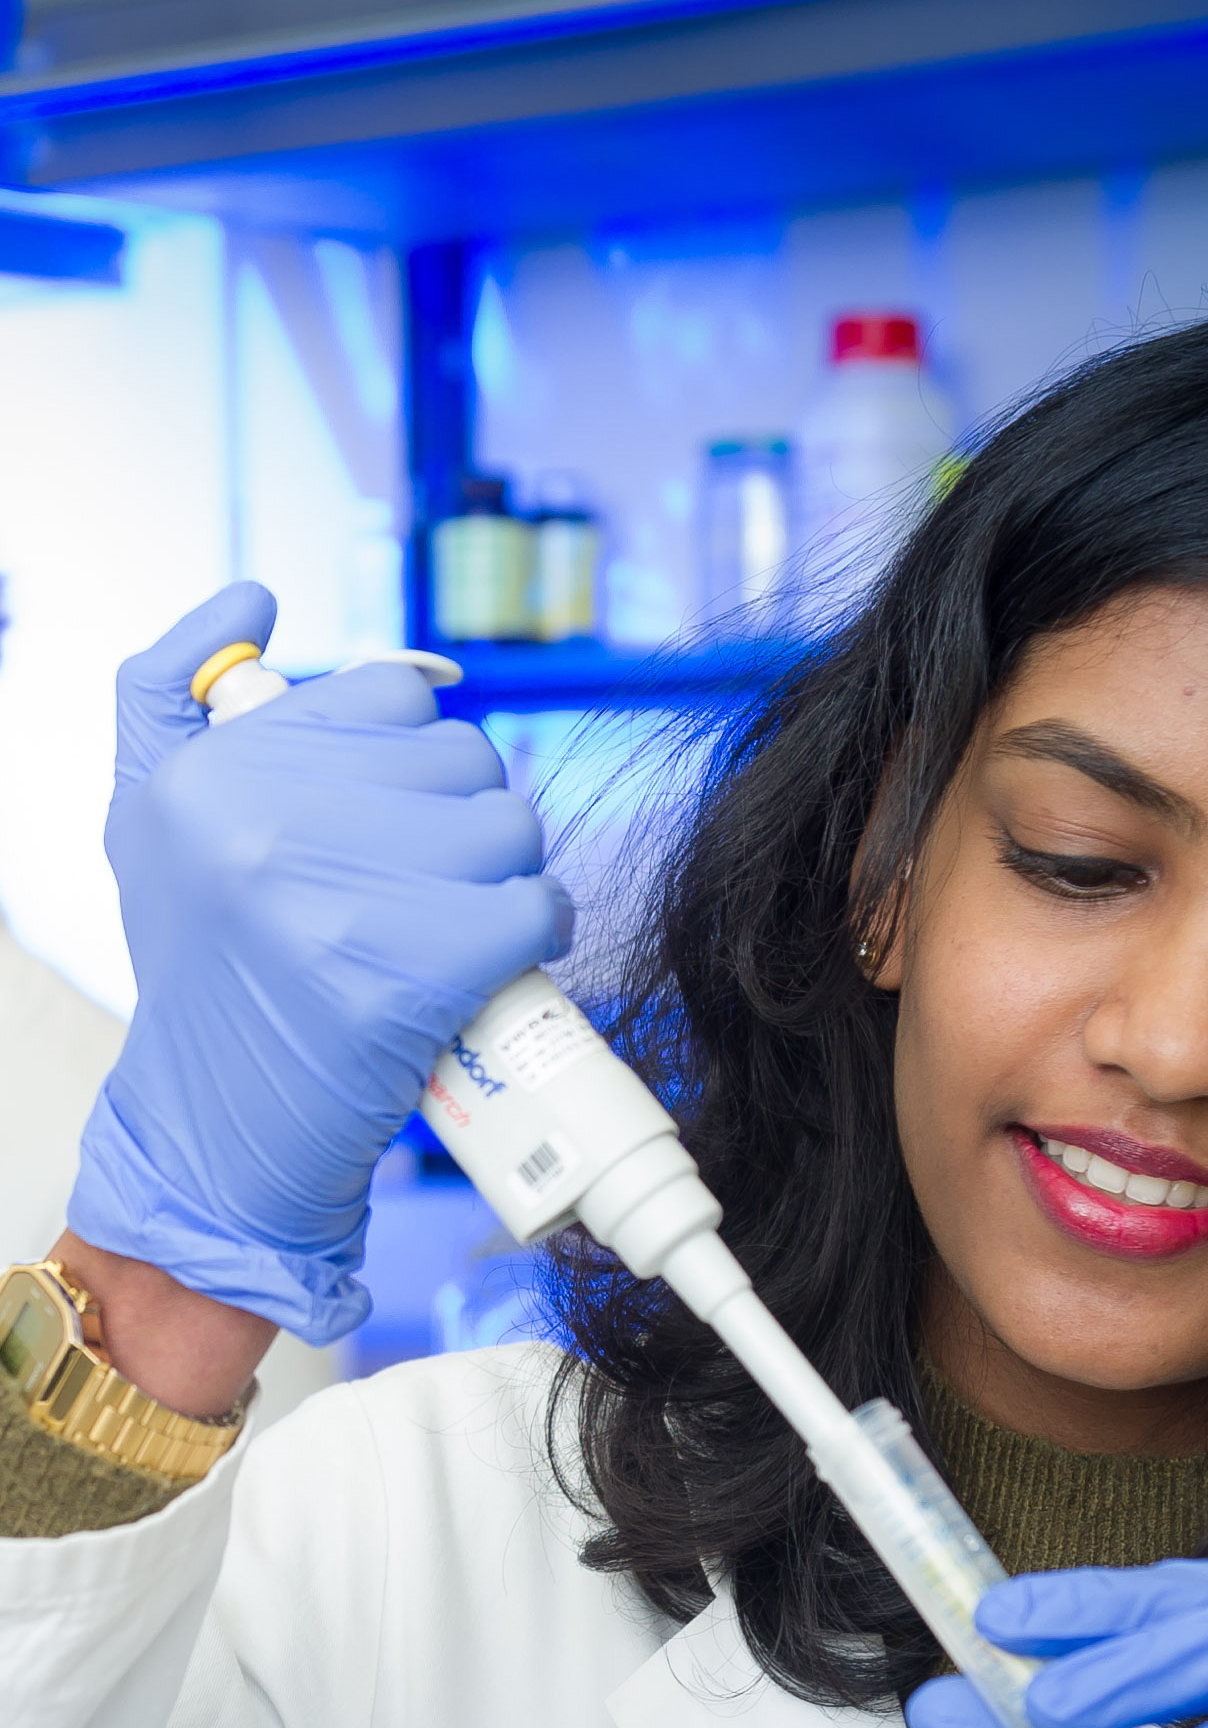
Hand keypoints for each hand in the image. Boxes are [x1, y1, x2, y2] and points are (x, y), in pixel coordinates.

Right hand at [68, 584, 570, 1342]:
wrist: (220, 1131)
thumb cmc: (207, 969)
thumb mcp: (148, 821)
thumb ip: (172, 691)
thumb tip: (254, 596)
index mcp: (205, 772)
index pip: (393, 695)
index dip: (413, 761)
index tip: (388, 824)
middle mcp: (259, 824)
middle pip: (465, 758)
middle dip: (464, 821)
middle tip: (426, 887)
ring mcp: (335, 901)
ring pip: (511, 826)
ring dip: (506, 875)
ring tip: (453, 924)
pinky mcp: (410, 974)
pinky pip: (538, 906)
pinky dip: (538, 933)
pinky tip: (495, 960)